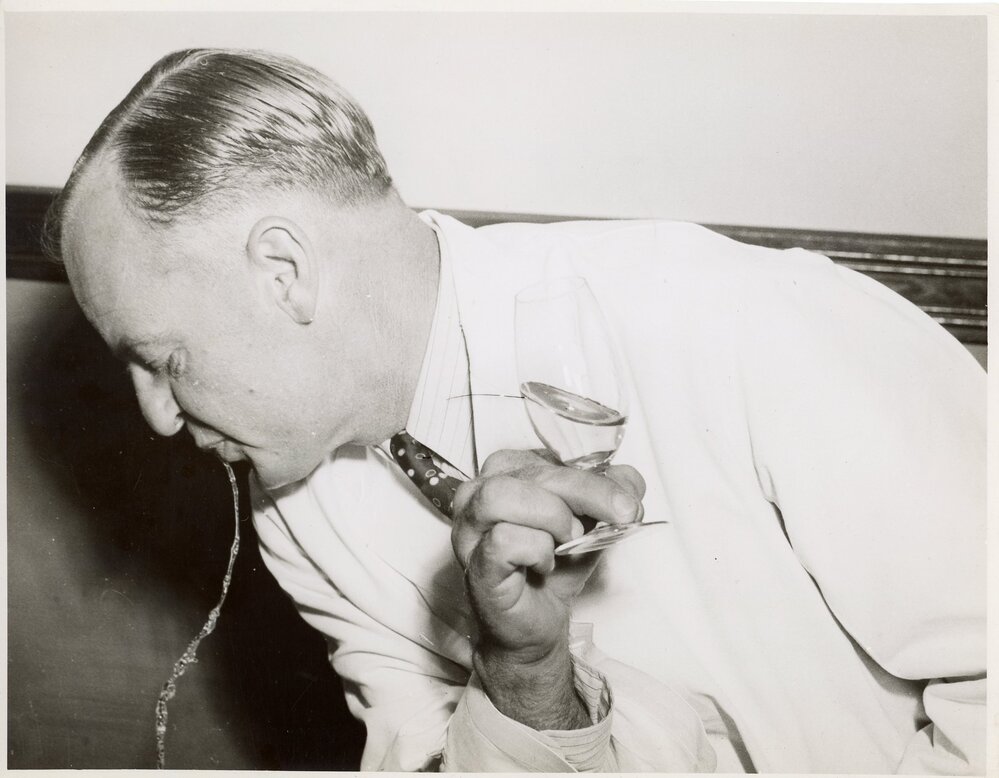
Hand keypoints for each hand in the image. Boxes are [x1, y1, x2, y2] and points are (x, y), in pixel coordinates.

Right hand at [450, 449, 644, 728]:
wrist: (539, 625)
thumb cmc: (557, 568)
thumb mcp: (594, 523)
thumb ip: (613, 494)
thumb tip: (629, 480)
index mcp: (505, 472)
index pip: (546, 457)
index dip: (591, 476)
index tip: (626, 502)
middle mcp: (477, 493)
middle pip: (532, 473)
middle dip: (587, 493)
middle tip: (620, 516)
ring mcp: (470, 529)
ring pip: (504, 495)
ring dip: (552, 518)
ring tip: (567, 542)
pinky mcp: (473, 563)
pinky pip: (504, 539)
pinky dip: (537, 550)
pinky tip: (544, 565)